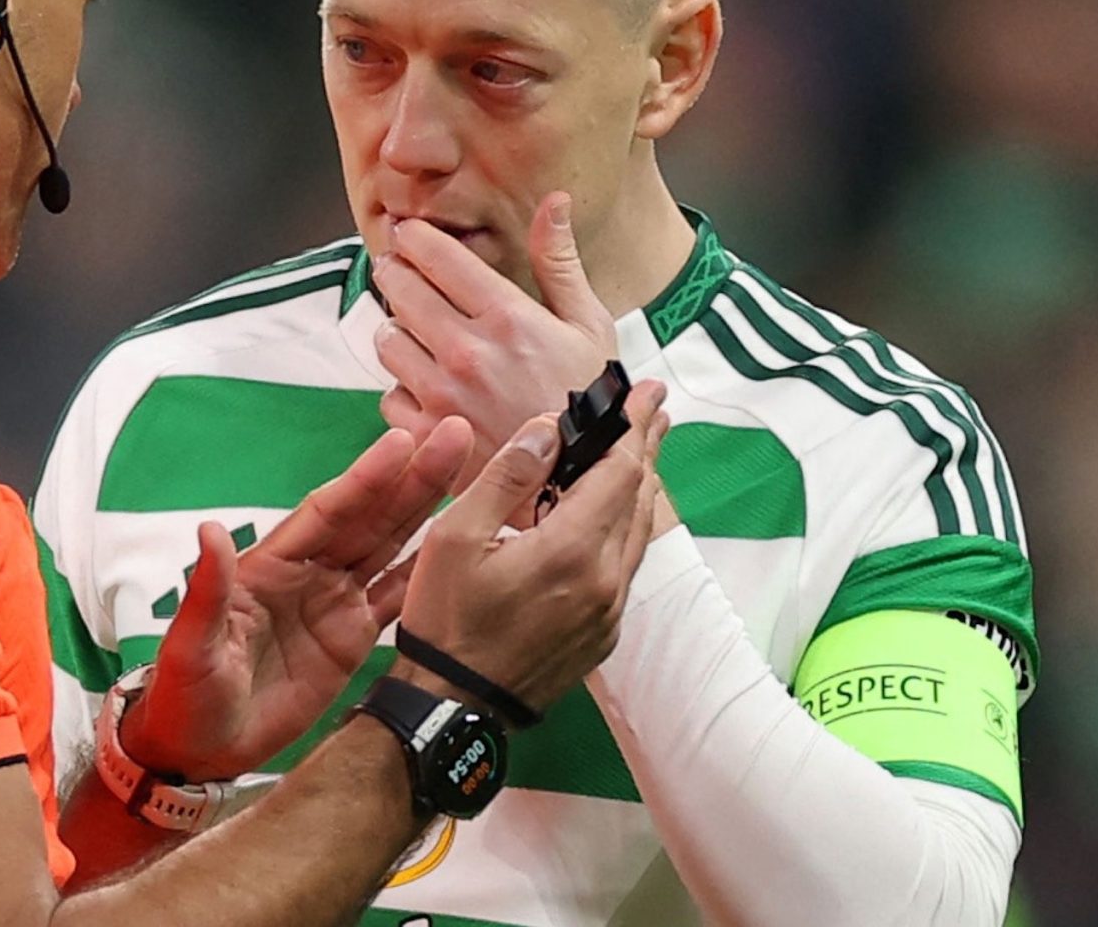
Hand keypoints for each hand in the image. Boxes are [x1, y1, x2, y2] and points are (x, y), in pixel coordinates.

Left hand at [121, 418, 474, 781]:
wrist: (201, 749)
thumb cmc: (184, 693)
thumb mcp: (191, 644)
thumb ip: (208, 591)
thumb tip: (209, 532)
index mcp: (271, 565)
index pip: (327, 512)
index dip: (365, 479)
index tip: (401, 442)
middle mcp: (308, 574)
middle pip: (368, 518)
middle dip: (411, 478)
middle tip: (454, 435)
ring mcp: (333, 604)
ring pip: (388, 547)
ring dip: (425, 510)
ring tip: (468, 471)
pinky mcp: (351, 639)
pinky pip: (395, 598)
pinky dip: (427, 574)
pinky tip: (460, 549)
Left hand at [373, 192, 614, 491]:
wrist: (583, 483)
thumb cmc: (592, 402)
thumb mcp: (590, 327)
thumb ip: (561, 262)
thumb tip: (554, 201)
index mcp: (507, 317)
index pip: (435, 255)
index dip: (414, 238)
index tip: (410, 234)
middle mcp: (468, 352)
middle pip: (399, 289)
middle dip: (395, 274)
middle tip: (400, 273)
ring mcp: (443, 396)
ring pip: (386, 341)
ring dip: (398, 332)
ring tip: (418, 334)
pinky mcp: (428, 437)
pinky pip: (389, 397)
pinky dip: (403, 391)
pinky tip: (427, 390)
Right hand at [394, 381, 668, 712]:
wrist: (455, 705)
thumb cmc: (445, 620)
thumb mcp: (457, 536)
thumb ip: (507, 476)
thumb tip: (549, 427)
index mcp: (571, 550)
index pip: (620, 472)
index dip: (633, 428)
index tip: (644, 393)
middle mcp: (604, 580)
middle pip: (638, 498)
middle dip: (645, 448)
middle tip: (652, 409)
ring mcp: (608, 611)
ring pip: (636, 534)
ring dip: (638, 487)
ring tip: (641, 452)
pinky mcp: (603, 633)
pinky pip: (625, 567)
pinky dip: (623, 528)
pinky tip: (611, 515)